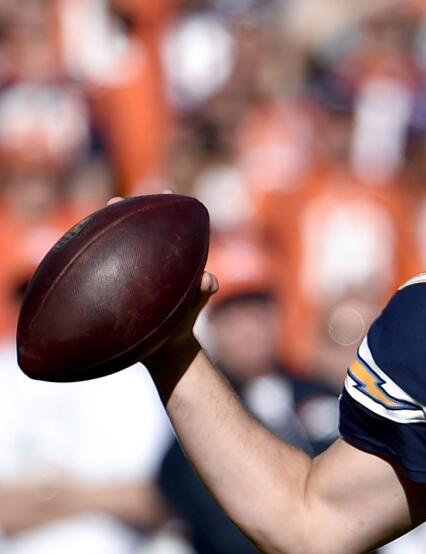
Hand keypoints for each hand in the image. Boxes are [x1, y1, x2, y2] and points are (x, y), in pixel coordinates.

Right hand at [102, 195, 219, 387]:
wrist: (166, 349)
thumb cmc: (183, 324)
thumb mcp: (193, 306)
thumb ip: (202, 292)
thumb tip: (208, 279)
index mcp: (170, 262)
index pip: (168, 229)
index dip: (166, 208)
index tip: (166, 191)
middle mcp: (149, 263)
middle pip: (139, 232)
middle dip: (129, 213)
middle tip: (116, 200)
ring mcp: (131, 275)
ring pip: (118, 248)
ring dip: (108, 231)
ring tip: (98, 216)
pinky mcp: (116, 289)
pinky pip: (103, 270)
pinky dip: (93, 260)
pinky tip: (76, 253)